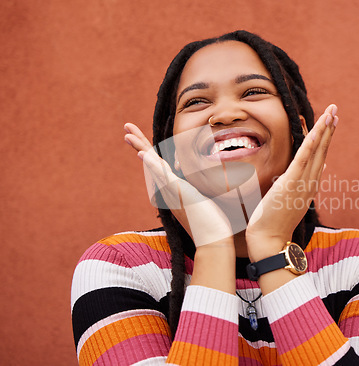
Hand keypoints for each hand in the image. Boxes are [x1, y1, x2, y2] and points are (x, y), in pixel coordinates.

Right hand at [124, 123, 233, 247]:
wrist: (213, 239)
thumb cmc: (212, 223)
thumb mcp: (205, 199)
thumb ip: (203, 189)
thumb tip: (209, 182)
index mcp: (173, 189)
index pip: (158, 165)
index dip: (148, 150)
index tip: (141, 137)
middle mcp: (168, 190)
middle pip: (149, 162)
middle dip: (138, 143)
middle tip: (126, 127)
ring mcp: (172, 191)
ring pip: (152, 166)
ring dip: (140, 148)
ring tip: (128, 134)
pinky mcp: (179, 194)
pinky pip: (163, 177)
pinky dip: (152, 165)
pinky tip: (143, 155)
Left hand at [245, 105, 338, 260]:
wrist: (269, 240)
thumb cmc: (275, 221)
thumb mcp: (291, 198)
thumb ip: (302, 183)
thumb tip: (318, 168)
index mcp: (309, 185)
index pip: (320, 157)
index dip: (325, 138)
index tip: (330, 122)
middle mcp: (310, 183)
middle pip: (323, 151)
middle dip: (329, 129)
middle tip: (336, 109)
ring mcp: (302, 183)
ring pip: (316, 152)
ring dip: (324, 131)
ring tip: (332, 113)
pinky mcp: (290, 184)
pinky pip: (302, 160)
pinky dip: (311, 144)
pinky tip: (316, 130)